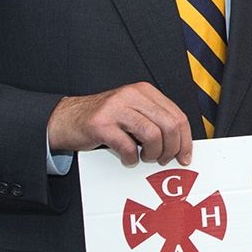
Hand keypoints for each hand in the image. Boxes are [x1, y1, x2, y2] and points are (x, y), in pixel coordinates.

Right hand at [47, 83, 193, 166]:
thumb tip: (180, 144)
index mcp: (144, 91)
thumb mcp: (133, 112)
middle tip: (164, 159)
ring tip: (145, 157)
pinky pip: (128, 146)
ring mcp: (116, 108)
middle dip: (172, 149)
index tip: (185, 155)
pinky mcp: (101, 124)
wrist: (66, 119)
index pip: (177, 115)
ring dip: (153, 154)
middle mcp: (131, 95)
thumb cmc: (104, 119)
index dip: (185, 140)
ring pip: (153, 135)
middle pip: (169, 125)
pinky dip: (131, 158)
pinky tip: (127, 158)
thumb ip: (155, 121)